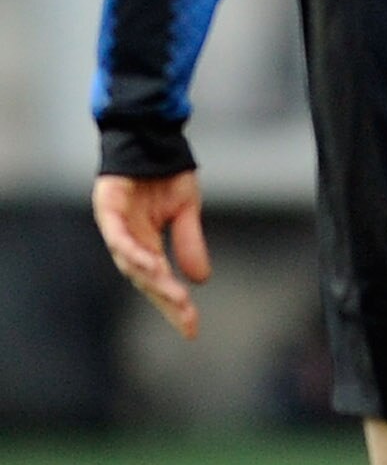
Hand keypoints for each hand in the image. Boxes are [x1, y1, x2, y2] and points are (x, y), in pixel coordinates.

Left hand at [92, 171, 211, 340]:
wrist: (152, 136)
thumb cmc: (166, 172)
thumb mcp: (186, 210)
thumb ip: (189, 242)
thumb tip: (201, 280)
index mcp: (146, 242)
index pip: (159, 280)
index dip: (174, 305)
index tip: (193, 328)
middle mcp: (127, 239)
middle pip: (144, 278)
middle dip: (166, 299)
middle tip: (187, 317)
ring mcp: (115, 225)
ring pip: (130, 262)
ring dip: (153, 280)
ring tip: (174, 295)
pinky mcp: (107, 208)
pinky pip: (117, 237)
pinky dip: (132, 252)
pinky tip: (150, 264)